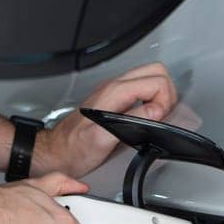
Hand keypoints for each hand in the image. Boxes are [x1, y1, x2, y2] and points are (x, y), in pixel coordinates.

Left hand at [38, 61, 178, 177]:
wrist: (56, 152)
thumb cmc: (74, 149)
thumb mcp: (102, 140)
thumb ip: (131, 123)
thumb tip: (156, 112)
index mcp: (114, 93)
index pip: (156, 81)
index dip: (164, 101)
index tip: (158, 119)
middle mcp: (115, 87)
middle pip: (157, 71)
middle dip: (167, 94)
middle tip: (163, 115)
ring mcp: (116, 92)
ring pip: (151, 78)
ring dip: (161, 97)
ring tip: (157, 118)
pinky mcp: (116, 100)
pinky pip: (143, 89)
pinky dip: (153, 101)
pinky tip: (148, 118)